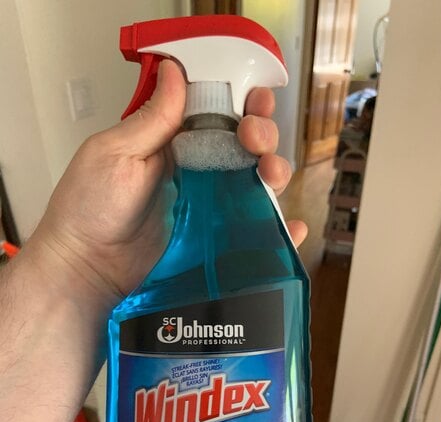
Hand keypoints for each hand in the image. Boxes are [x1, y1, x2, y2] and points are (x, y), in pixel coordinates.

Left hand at [27, 60, 305, 305]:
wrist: (87, 269)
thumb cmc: (90, 208)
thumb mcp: (115, 153)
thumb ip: (152, 119)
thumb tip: (175, 71)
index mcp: (172, 144)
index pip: (217, 115)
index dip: (242, 104)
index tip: (255, 99)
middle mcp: (195, 172)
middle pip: (244, 147)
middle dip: (262, 135)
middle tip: (255, 139)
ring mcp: (208, 208)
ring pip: (255, 184)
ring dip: (275, 172)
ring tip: (272, 175)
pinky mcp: (214, 240)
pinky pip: (252, 230)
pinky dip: (278, 228)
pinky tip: (291, 228)